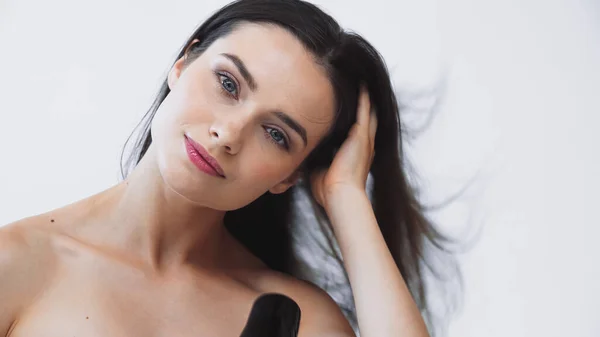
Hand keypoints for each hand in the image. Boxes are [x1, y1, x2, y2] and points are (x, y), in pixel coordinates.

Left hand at [310, 86, 377, 208]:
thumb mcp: (320, 170)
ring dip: (365, 98)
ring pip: (368, 112)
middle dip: (366, 105)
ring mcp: (364, 140)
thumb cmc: (328, 190)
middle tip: (364, 87)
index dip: (359, 120)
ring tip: (363, 80)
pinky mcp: (361, 136)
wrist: (339, 195)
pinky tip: (362, 85)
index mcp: (357, 155)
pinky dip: (364, 98)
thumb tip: (298, 157)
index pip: (360, 133)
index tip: (354, 108)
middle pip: (369, 119)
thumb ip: (314, 160)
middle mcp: (364, 146)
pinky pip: (364, 111)